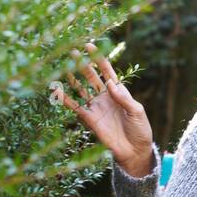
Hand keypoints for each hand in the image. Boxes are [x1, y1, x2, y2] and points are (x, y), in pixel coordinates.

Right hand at [53, 42, 153, 174]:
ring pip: (81, 89)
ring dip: (72, 78)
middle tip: (71, 52)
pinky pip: (75, 107)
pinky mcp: (89, 119)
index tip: (90, 46)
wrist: (134, 151)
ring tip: (61, 66)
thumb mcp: (137, 112)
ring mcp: (96, 107)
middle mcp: (105, 97)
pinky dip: (65, 99)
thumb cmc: (140, 130)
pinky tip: (56, 90)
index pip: (107, 72)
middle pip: (91, 77)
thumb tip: (111, 84)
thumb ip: (124, 98)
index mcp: (119, 92)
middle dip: (82, 64)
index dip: (98, 59)